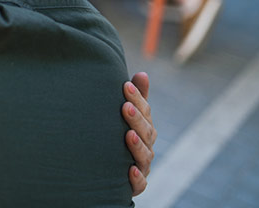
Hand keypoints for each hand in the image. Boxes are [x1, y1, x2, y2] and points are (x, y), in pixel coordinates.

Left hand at [122, 72, 154, 195]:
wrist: (112, 174)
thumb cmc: (120, 140)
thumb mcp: (128, 118)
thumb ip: (137, 99)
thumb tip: (142, 73)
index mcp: (144, 129)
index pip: (145, 112)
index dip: (137, 99)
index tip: (125, 86)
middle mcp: (145, 147)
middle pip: (146, 133)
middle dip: (137, 119)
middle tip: (125, 107)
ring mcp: (142, 166)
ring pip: (145, 156)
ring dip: (137, 146)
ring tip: (128, 135)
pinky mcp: (135, 185)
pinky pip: (139, 183)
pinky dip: (136, 178)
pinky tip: (130, 170)